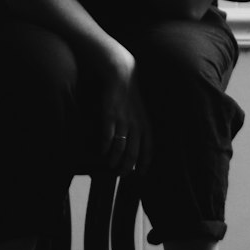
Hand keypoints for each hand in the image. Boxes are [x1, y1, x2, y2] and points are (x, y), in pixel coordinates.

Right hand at [95, 51, 150, 175]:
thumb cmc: (131, 96)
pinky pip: (107, 138)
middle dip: (127, 167)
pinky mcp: (109, 116)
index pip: (148, 150)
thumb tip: (138, 145)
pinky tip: (101, 152)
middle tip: (121, 174)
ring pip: (119, 149)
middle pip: (133, 154)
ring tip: (109, 165)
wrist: (122, 74)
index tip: (139, 174)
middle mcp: (136, 125)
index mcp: (146, 125)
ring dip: (114, 160)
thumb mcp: (142, 113)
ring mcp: (122, 121)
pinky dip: (104, 148)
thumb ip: (142, 128)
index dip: (144, 164)